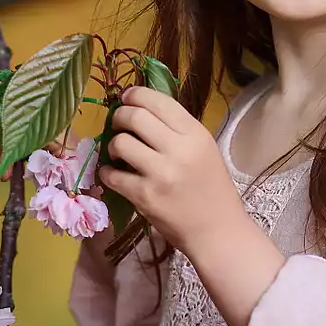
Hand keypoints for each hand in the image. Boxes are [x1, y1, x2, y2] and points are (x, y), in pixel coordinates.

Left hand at [98, 86, 249, 256]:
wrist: (217, 230)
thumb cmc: (211, 188)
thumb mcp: (204, 149)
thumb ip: (177, 129)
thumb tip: (141, 108)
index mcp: (196, 134)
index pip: (159, 101)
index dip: (136, 94)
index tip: (126, 98)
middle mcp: (178, 150)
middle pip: (135, 116)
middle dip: (119, 116)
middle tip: (118, 124)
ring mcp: (160, 174)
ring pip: (120, 142)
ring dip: (113, 145)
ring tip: (120, 153)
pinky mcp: (144, 197)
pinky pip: (112, 175)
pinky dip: (108, 173)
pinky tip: (114, 175)